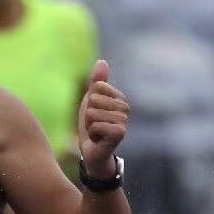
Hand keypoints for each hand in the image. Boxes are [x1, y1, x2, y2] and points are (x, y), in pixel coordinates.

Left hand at [78, 59, 129, 178]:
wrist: (93, 152)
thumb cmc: (92, 126)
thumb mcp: (91, 101)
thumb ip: (96, 82)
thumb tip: (101, 61)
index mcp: (119, 97)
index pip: (96, 87)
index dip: (89, 102)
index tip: (93, 114)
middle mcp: (125, 108)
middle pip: (94, 100)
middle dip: (88, 115)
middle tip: (94, 125)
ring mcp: (124, 120)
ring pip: (93, 113)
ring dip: (89, 125)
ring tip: (96, 132)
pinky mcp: (120, 133)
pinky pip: (96, 125)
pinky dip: (92, 133)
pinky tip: (99, 139)